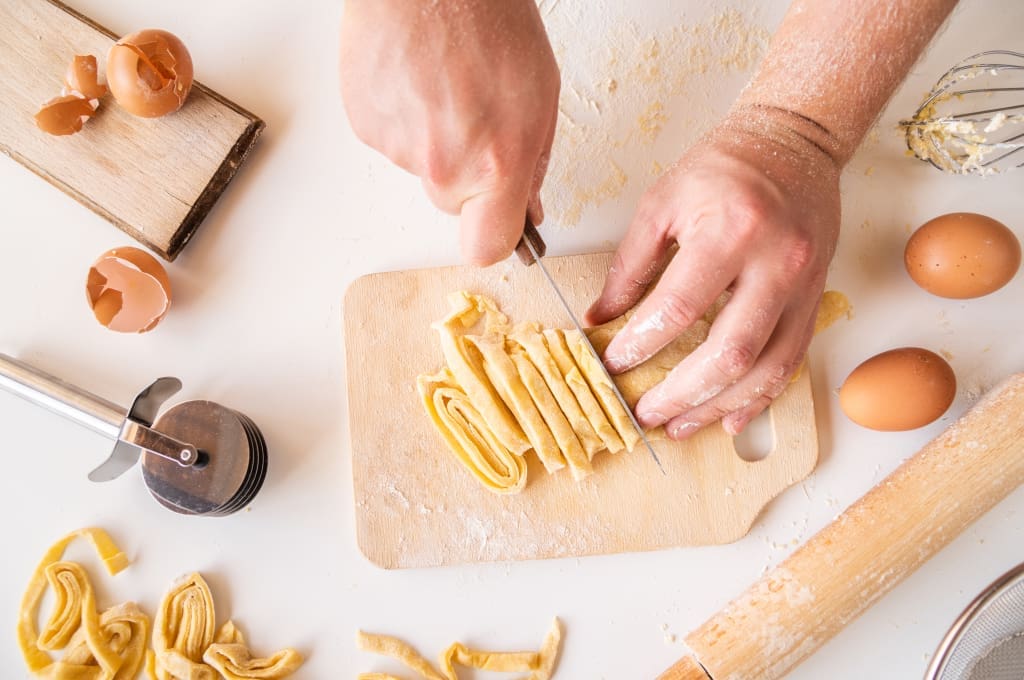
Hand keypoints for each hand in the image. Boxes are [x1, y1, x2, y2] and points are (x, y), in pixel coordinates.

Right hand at [339, 0, 559, 264]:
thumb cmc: (487, 19)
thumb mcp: (539, 97)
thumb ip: (531, 164)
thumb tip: (526, 206)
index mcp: (494, 164)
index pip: (486, 247)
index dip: (494, 239)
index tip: (500, 225)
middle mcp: (442, 165)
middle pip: (452, 205)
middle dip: (466, 175)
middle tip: (475, 120)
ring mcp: (398, 148)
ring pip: (421, 169)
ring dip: (434, 139)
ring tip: (445, 85)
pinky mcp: (366, 127)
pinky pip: (392, 142)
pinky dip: (404, 118)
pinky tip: (419, 79)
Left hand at [584, 108, 841, 438]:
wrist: (794, 143)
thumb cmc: (724, 167)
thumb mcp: (661, 203)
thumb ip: (630, 265)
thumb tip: (600, 318)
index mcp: (730, 231)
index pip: (678, 308)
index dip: (641, 344)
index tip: (613, 363)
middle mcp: (776, 262)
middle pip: (730, 353)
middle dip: (682, 394)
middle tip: (646, 413)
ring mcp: (804, 285)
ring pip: (767, 369)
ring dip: (720, 406)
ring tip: (681, 425)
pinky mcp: (817, 298)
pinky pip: (792, 361)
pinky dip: (760, 396)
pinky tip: (731, 416)